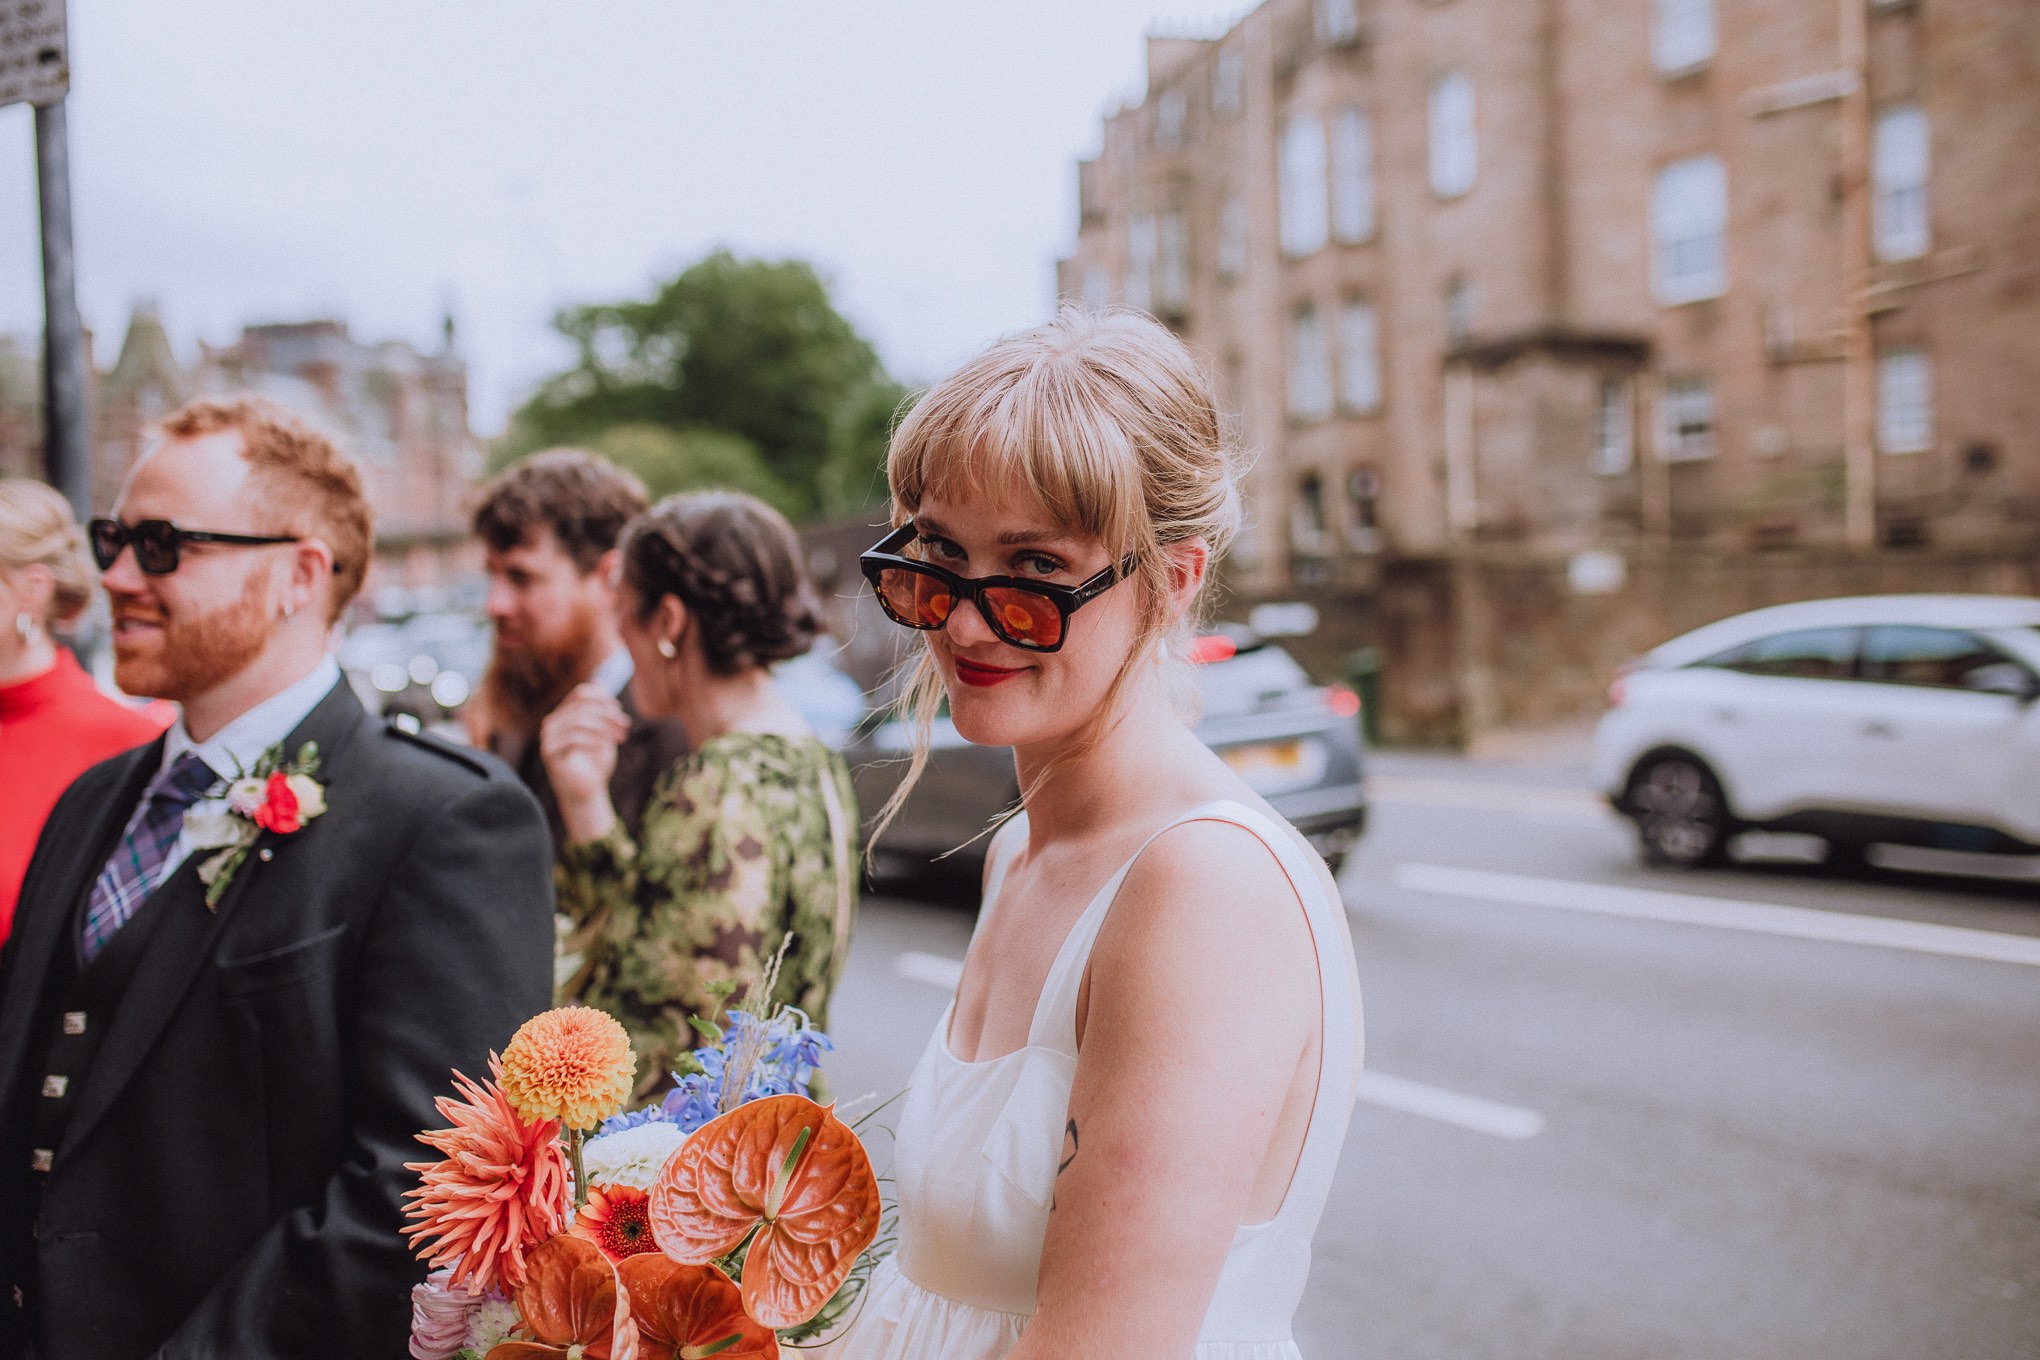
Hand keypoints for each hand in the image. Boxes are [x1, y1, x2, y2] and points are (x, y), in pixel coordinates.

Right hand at [540, 684, 628, 842]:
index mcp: (564, 715)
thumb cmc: (595, 763)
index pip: (581, 693)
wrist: (588, 792)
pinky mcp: (549, 752)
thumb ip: (601, 708)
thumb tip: (599, 680)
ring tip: (621, 737)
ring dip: (605, 727)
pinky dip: (593, 739)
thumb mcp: (603, 732)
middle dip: (608, 714)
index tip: (619, 710)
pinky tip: (606, 746)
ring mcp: (548, 737)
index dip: (603, 698)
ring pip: (579, 720)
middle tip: (626, 726)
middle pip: (582, 705)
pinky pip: (573, 737)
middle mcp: (552, 722)